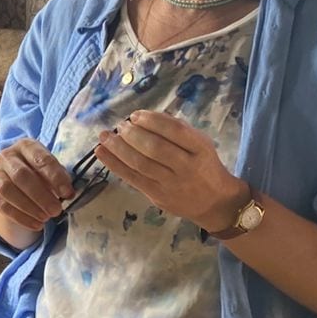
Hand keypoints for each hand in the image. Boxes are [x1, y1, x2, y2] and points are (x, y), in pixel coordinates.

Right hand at [0, 138, 74, 237]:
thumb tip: (68, 194)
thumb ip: (59, 178)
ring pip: (8, 190)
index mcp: (26, 146)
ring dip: (28, 207)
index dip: (55, 177)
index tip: (68, 193)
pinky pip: (2, 205)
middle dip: (41, 195)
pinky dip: (20, 217)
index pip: (40, 159)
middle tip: (56, 210)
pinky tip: (36, 224)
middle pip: (21, 175)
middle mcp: (7, 156)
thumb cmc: (38, 172)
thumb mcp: (50, 169)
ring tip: (46, 218)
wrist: (13, 177)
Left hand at [93, 110, 245, 229]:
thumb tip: (144, 117)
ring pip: (140, 164)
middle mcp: (187, 167)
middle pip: (155, 148)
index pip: (175, 131)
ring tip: (105, 136)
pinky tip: (101, 151)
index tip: (136, 115)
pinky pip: (132, 178)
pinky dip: (114, 164)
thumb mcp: (200, 144)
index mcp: (201, 149)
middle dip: (133, 134)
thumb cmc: (204, 165)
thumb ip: (177, 130)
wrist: (214, 202)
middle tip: (121, 125)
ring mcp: (171, 184)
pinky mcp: (157, 196)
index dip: (152, 121)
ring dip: (118, 148)